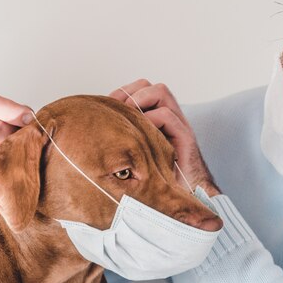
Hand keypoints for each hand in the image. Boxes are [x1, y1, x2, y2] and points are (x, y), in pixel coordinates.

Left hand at [109, 80, 220, 196]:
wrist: (183, 197)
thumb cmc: (157, 179)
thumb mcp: (136, 153)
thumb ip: (126, 137)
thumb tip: (97, 127)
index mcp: (158, 119)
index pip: (141, 88)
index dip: (123, 92)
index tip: (108, 105)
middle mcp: (170, 117)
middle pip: (150, 85)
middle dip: (130, 92)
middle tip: (117, 109)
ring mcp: (179, 124)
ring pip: (160, 92)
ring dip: (139, 100)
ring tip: (129, 118)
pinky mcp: (185, 137)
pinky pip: (167, 115)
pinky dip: (151, 119)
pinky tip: (140, 135)